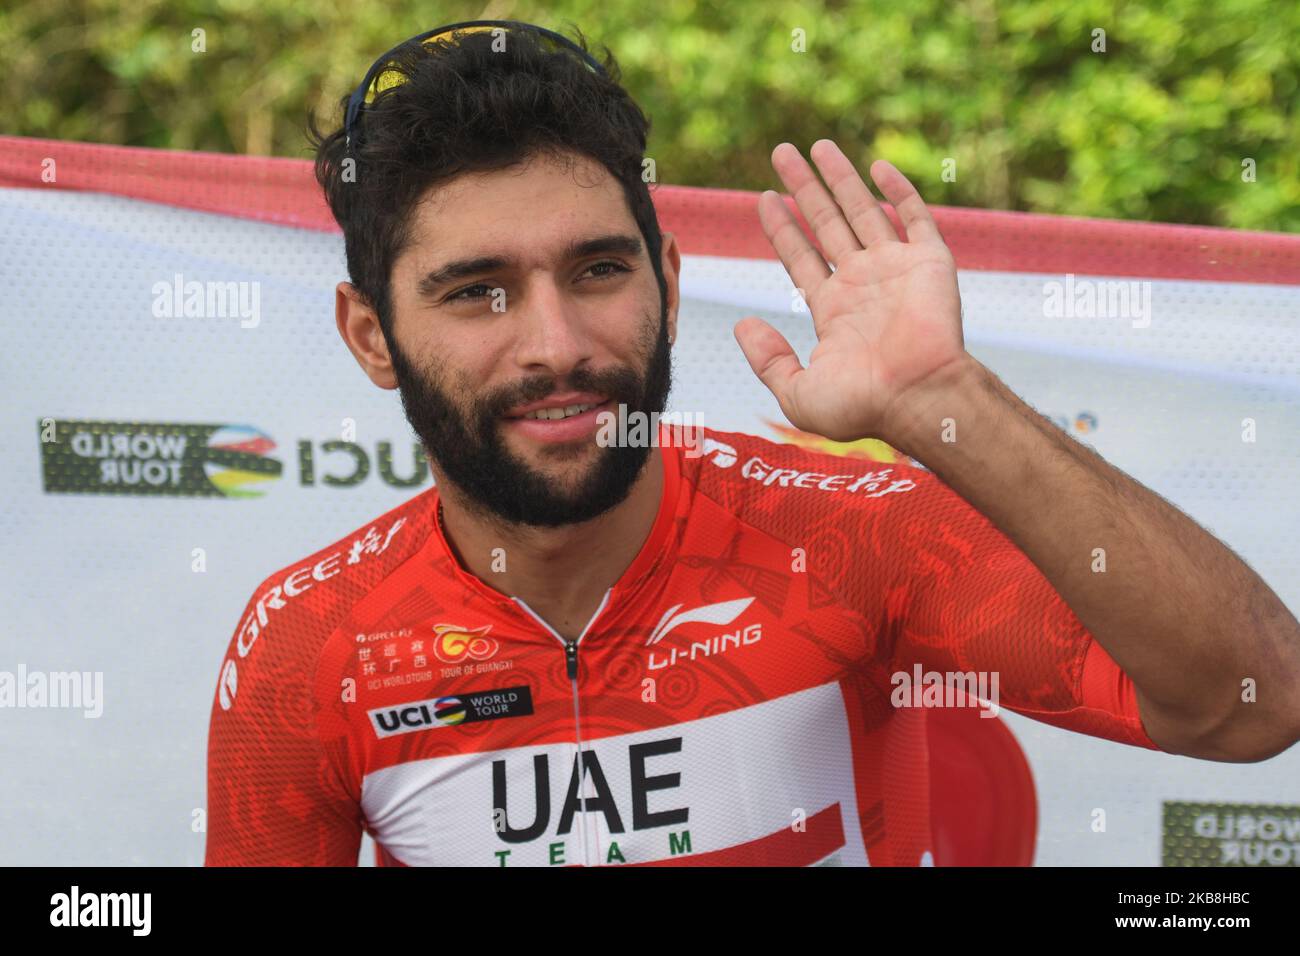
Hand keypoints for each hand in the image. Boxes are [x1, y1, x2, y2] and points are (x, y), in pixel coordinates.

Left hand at [734, 140, 968, 442]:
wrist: (920, 400)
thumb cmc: (862, 408)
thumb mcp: (798, 393)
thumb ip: (767, 359)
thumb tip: (743, 325)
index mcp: (835, 311)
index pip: (801, 257)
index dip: (782, 228)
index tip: (764, 197)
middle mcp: (863, 285)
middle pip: (826, 224)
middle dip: (805, 188)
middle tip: (782, 153)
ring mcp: (896, 271)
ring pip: (863, 211)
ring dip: (841, 179)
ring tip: (816, 146)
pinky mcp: (930, 263)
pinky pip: (915, 218)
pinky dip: (899, 191)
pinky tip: (876, 167)